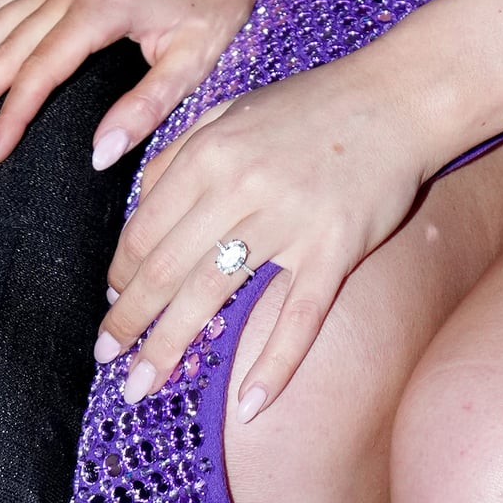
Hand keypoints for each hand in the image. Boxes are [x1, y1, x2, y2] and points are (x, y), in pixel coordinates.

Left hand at [91, 58, 434, 419]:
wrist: (397, 99)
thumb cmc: (311, 106)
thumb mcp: (233, 110)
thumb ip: (181, 151)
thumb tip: (135, 205)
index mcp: (210, 152)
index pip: (144, 228)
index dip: (121, 274)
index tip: (112, 302)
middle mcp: (240, 186)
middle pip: (165, 269)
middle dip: (127, 321)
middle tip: (106, 358)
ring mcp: (289, 220)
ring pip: (212, 295)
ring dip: (168, 347)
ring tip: (142, 385)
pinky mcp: (335, 249)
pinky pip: (299, 317)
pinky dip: (274, 364)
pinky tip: (249, 403)